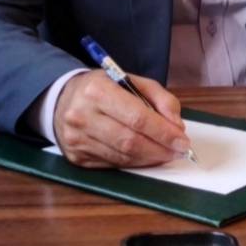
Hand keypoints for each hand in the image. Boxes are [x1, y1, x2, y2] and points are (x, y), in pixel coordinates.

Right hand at [53, 71, 190, 167]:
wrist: (62, 100)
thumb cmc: (104, 88)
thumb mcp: (133, 81)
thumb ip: (160, 98)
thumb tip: (176, 125)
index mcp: (97, 90)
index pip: (137, 117)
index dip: (163, 132)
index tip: (183, 140)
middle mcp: (82, 115)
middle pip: (130, 140)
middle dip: (160, 148)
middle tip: (179, 151)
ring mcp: (76, 139)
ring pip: (122, 156)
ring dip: (150, 158)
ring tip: (167, 154)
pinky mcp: (75, 157)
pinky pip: (112, 164)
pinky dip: (134, 162)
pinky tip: (147, 157)